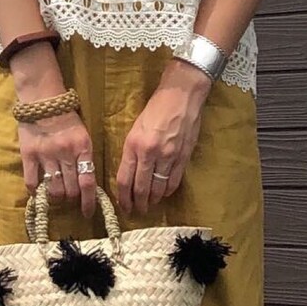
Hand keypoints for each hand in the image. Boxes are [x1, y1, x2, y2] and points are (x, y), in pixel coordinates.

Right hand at [17, 111, 96, 219]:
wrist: (43, 100)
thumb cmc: (67, 119)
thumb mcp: (83, 136)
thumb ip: (85, 157)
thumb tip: (87, 185)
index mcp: (82, 148)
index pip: (88, 182)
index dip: (88, 202)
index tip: (87, 213)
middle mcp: (65, 153)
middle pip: (70, 190)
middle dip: (72, 199)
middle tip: (70, 199)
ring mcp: (46, 155)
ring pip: (53, 189)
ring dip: (56, 197)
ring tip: (56, 195)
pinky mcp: (28, 155)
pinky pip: (32, 182)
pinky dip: (36, 192)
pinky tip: (39, 192)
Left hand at [116, 59, 211, 214]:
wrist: (181, 95)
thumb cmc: (156, 108)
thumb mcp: (135, 128)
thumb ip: (132, 151)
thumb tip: (130, 174)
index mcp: (133, 145)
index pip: (124, 179)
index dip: (123, 198)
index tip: (124, 206)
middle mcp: (149, 153)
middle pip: (141, 188)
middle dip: (138, 203)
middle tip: (137, 210)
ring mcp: (168, 156)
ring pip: (158, 188)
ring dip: (153, 200)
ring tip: (151, 204)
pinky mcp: (183, 156)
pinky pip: (174, 181)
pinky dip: (168, 190)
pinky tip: (165, 193)